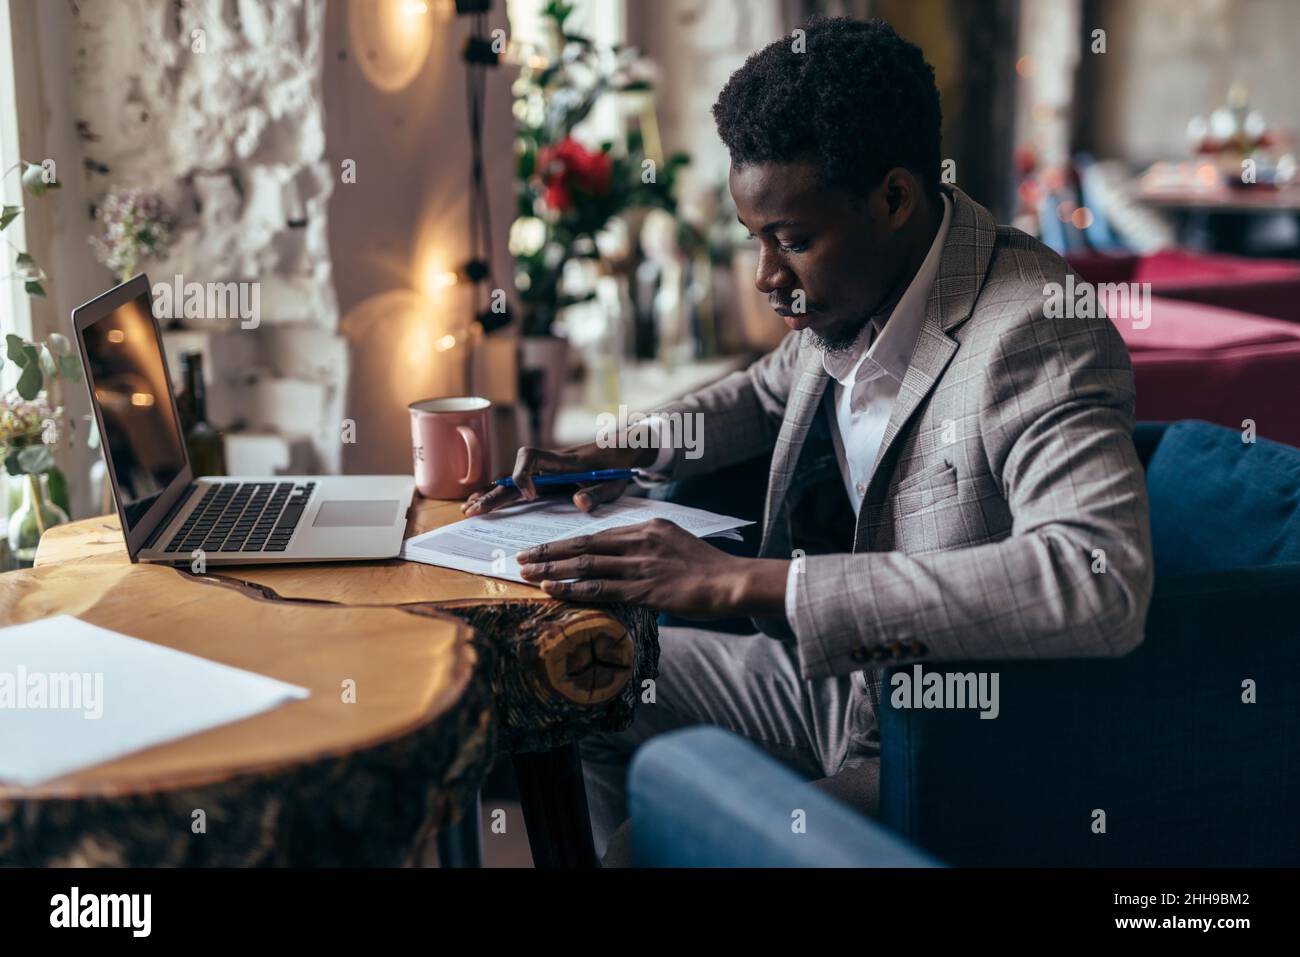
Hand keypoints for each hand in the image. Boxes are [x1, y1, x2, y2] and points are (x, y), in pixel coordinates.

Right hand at [462, 439, 655, 516]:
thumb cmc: (617, 468)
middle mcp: (548, 466)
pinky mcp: (545, 481)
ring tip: (469, 508)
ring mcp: (545, 473)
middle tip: (472, 510)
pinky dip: (501, 495)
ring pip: (511, 480)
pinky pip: (518, 487)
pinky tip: (485, 503)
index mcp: (563, 463)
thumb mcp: (614, 484)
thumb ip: (597, 494)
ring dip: (491, 493)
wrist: (621, 452)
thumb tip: (578, 503)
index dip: (524, 475)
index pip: (531, 458)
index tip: (531, 495)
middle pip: (513, 474)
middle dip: (493, 492)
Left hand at [516, 518, 789, 619]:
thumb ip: (645, 547)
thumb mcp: (673, 543)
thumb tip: (620, 560)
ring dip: (552, 570)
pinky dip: (573, 588)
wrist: (732, 581)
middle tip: (521, 557)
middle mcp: (640, 541)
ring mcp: (641, 565)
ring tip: (527, 574)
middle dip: (548, 552)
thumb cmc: (706, 568)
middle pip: (584, 545)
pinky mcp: (645, 589)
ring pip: (586, 565)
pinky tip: (552, 590)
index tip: (543, 548)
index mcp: (646, 527)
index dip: (566, 543)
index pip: (597, 534)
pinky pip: (601, 589)